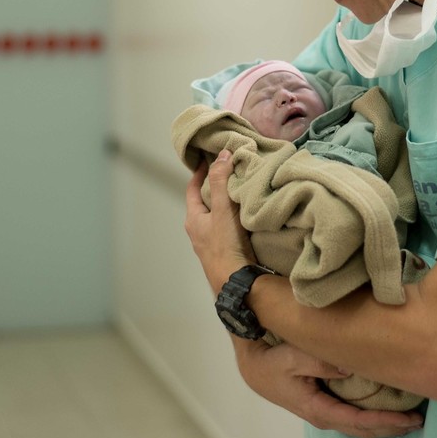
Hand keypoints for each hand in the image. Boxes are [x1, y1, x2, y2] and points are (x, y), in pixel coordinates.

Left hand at [184, 150, 255, 292]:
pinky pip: (225, 227)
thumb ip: (221, 182)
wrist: (235, 282)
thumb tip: (221, 154)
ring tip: (240, 189)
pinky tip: (245, 215)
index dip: (200, 172)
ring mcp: (210, 242)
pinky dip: (232, 216)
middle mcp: (198, 230)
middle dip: (214, 186)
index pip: (192, 188)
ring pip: (215, 215)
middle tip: (229, 171)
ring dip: (225, 202)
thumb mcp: (222, 210)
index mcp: (193, 219)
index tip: (208, 159)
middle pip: (204, 201)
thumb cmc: (225, 246)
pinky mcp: (223, 251)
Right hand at [234, 339, 423, 437]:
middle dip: (392, 428)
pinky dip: (374, 421)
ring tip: (410, 422)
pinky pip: (355, 420)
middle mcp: (324, 417)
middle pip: (364, 430)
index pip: (358, 421)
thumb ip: (320, 362)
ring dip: (385, 427)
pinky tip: (388, 414)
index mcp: (318, 408)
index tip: (407, 418)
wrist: (254, 367)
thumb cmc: (271, 362)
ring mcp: (324, 414)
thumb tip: (350, 368)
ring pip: (360, 429)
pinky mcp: (325, 406)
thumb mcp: (292, 357)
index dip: (385, 421)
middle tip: (418, 421)